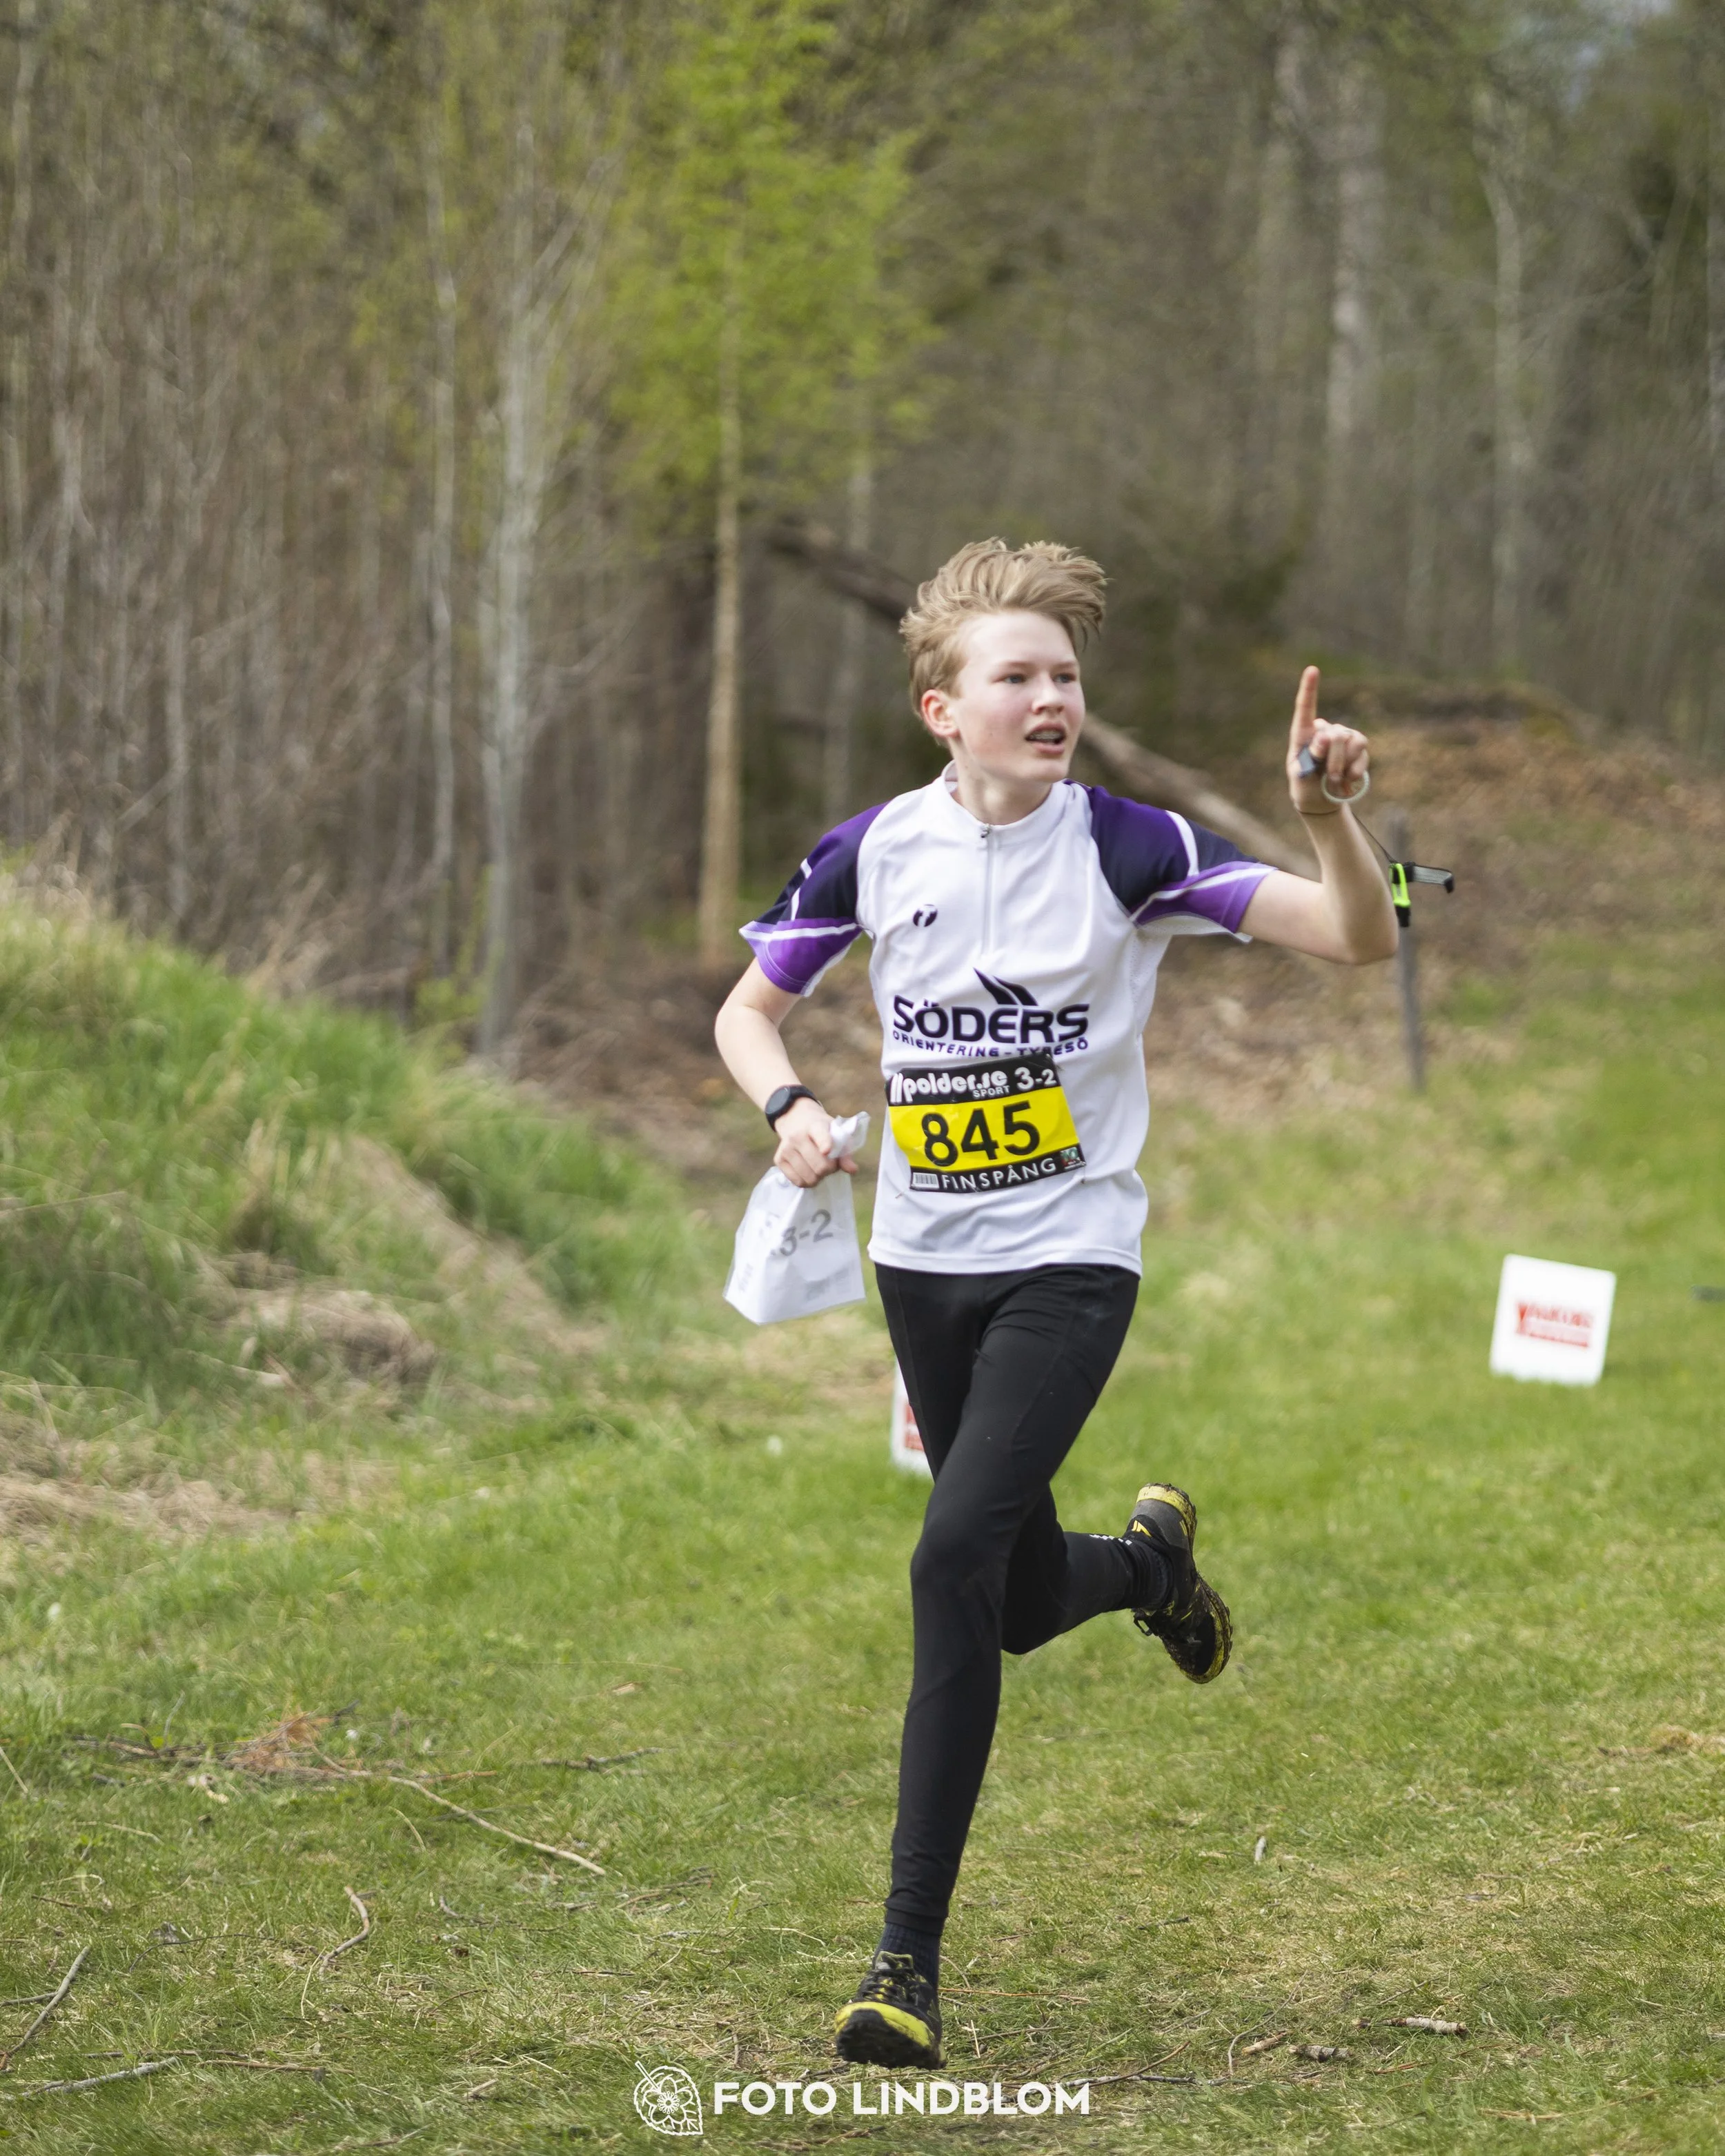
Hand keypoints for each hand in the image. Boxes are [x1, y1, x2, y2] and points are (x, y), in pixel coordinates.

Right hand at [772, 1096, 856, 1188]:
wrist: (797, 1120)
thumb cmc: (822, 1130)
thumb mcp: (836, 1134)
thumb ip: (845, 1152)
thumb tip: (853, 1170)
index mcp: (815, 1125)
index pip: (821, 1136)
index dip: (825, 1144)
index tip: (826, 1151)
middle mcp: (797, 1136)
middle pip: (820, 1166)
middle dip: (829, 1170)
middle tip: (830, 1164)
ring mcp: (786, 1148)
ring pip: (809, 1177)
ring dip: (819, 1177)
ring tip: (819, 1167)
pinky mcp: (779, 1159)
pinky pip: (798, 1181)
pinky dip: (807, 1181)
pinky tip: (809, 1172)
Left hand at [1287, 665, 1369, 814]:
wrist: (1322, 801)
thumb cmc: (1306, 786)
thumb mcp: (1301, 776)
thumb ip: (1310, 757)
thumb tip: (1326, 737)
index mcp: (1303, 734)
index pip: (1305, 708)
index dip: (1309, 688)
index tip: (1312, 669)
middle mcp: (1324, 730)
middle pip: (1335, 735)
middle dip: (1333, 760)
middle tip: (1328, 777)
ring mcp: (1343, 736)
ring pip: (1350, 741)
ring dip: (1343, 764)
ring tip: (1334, 779)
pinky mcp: (1359, 747)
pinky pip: (1363, 751)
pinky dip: (1356, 768)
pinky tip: (1348, 779)